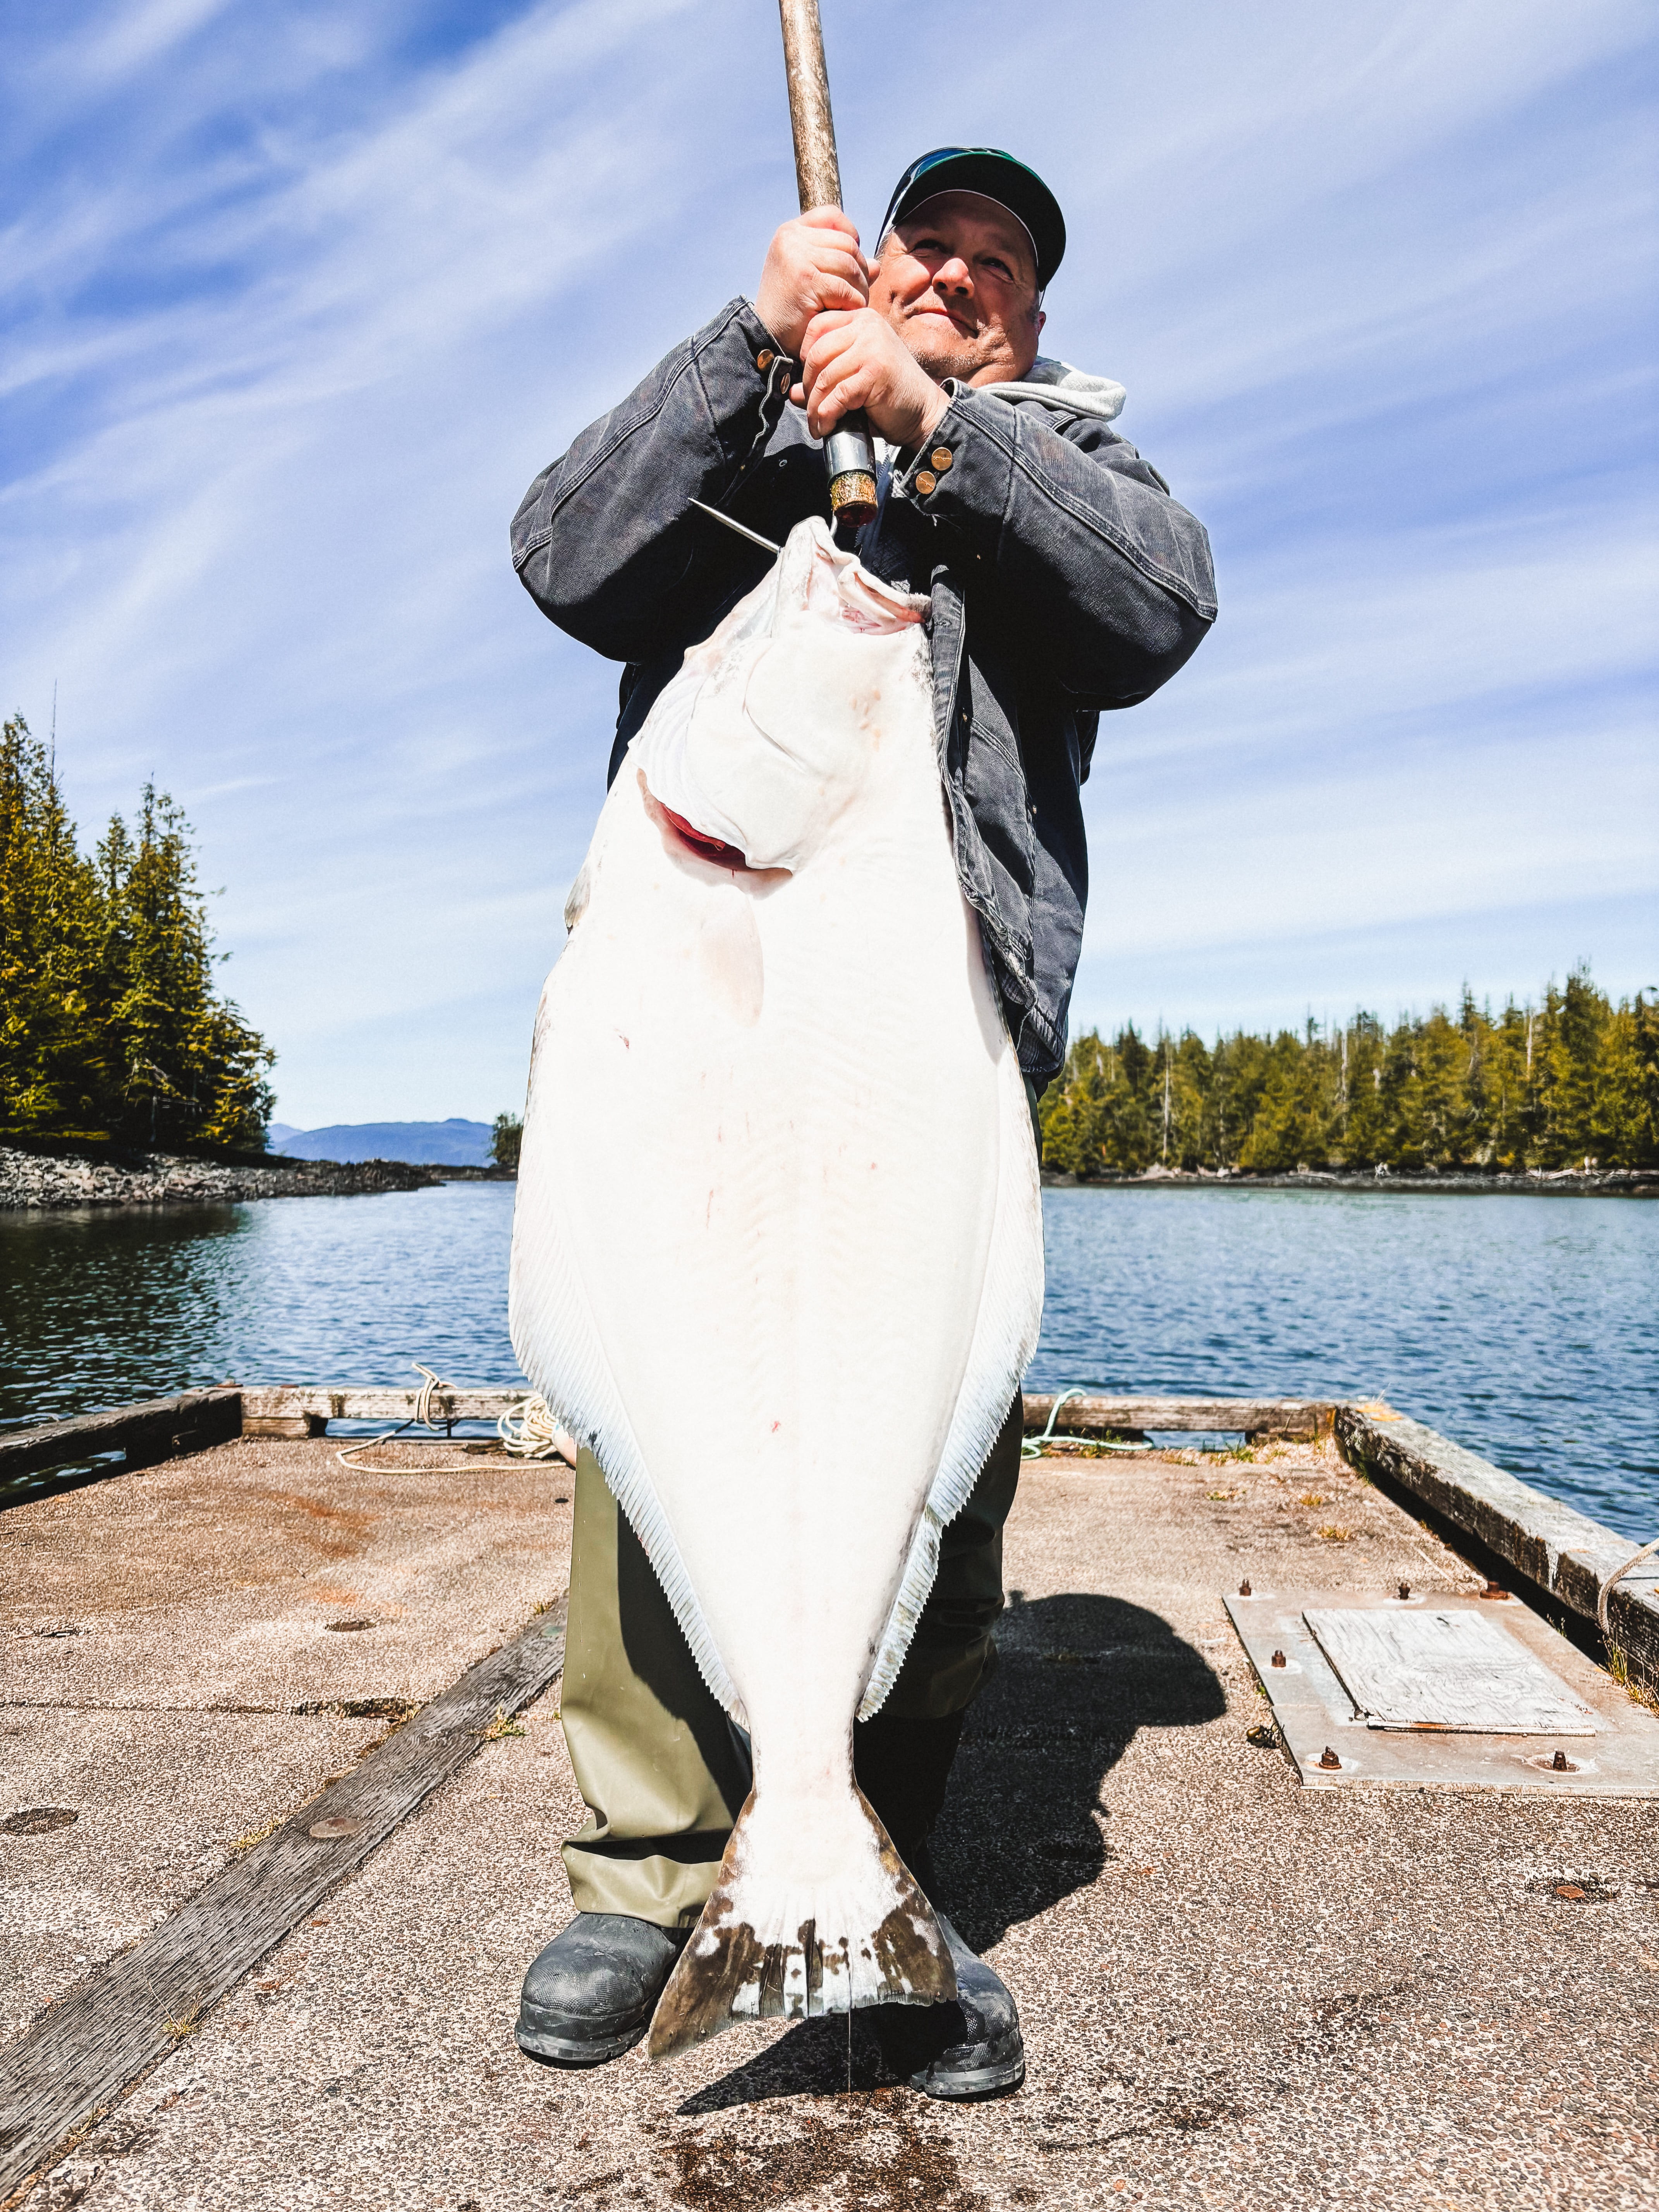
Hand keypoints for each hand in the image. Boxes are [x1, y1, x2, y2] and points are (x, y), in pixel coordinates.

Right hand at [754, 208, 868, 359]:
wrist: (767, 339)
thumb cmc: (792, 311)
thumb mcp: (815, 280)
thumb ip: (843, 267)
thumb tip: (876, 265)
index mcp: (790, 232)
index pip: (831, 216)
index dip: (850, 234)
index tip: (852, 261)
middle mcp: (791, 238)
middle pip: (847, 243)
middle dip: (860, 271)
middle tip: (857, 294)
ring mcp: (797, 257)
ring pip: (850, 265)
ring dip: (859, 290)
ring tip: (852, 306)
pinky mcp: (806, 280)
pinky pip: (845, 288)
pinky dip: (852, 304)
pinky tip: (844, 314)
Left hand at [795, 307, 951, 448]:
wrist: (925, 412)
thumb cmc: (890, 395)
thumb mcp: (855, 378)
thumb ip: (825, 378)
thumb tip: (792, 392)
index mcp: (862, 319)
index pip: (818, 326)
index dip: (804, 355)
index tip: (807, 380)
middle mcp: (867, 327)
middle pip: (817, 353)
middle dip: (807, 387)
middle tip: (811, 409)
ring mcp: (872, 347)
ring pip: (824, 377)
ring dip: (815, 407)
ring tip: (817, 424)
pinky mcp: (874, 372)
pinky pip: (838, 395)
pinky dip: (827, 415)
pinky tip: (827, 427)